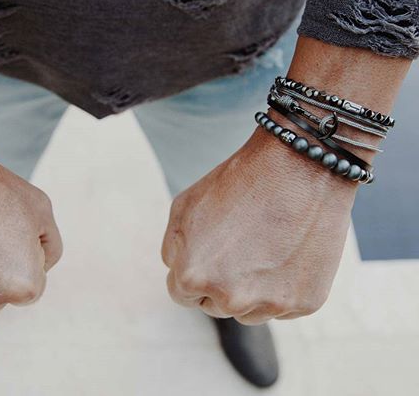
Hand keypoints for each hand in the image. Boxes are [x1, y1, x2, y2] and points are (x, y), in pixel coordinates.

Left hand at [161, 126, 355, 324]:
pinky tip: (288, 250)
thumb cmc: (239, 182)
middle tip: (240, 244)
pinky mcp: (304, 303)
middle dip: (221, 281)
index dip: (193, 269)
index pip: (181, 294)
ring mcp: (269, 304)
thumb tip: (178, 274)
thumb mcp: (184, 206)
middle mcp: (230, 299)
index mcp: (192, 276)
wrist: (298, 166)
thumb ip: (173, 249)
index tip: (210, 251)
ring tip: (265, 245)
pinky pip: (283, 306)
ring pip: (250, 311)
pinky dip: (283, 285)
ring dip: (252, 288)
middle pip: (215, 305)